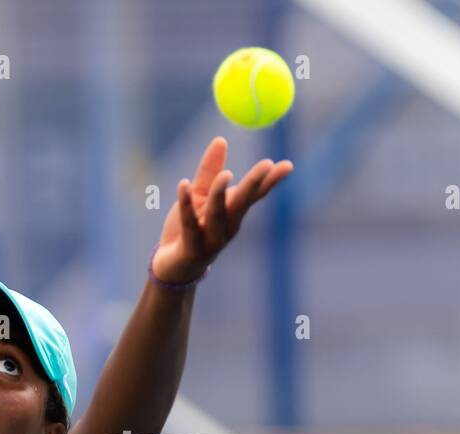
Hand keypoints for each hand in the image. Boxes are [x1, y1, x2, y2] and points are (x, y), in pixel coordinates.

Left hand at [151, 136, 292, 284]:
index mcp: (232, 213)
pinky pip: (190, 224)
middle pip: (242, 203)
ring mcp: (211, 240)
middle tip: (267, 165)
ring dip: (221, 195)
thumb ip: (209, 170)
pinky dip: (186, 204)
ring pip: (218, 215)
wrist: (172, 268)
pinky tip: (183, 184)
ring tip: (226, 174)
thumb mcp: (199, 195)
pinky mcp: (192, 249)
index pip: (253, 194)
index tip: (287, 165)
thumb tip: (221, 139)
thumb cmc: (189, 230)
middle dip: (255, 184)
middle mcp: (227, 228)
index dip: (270, 180)